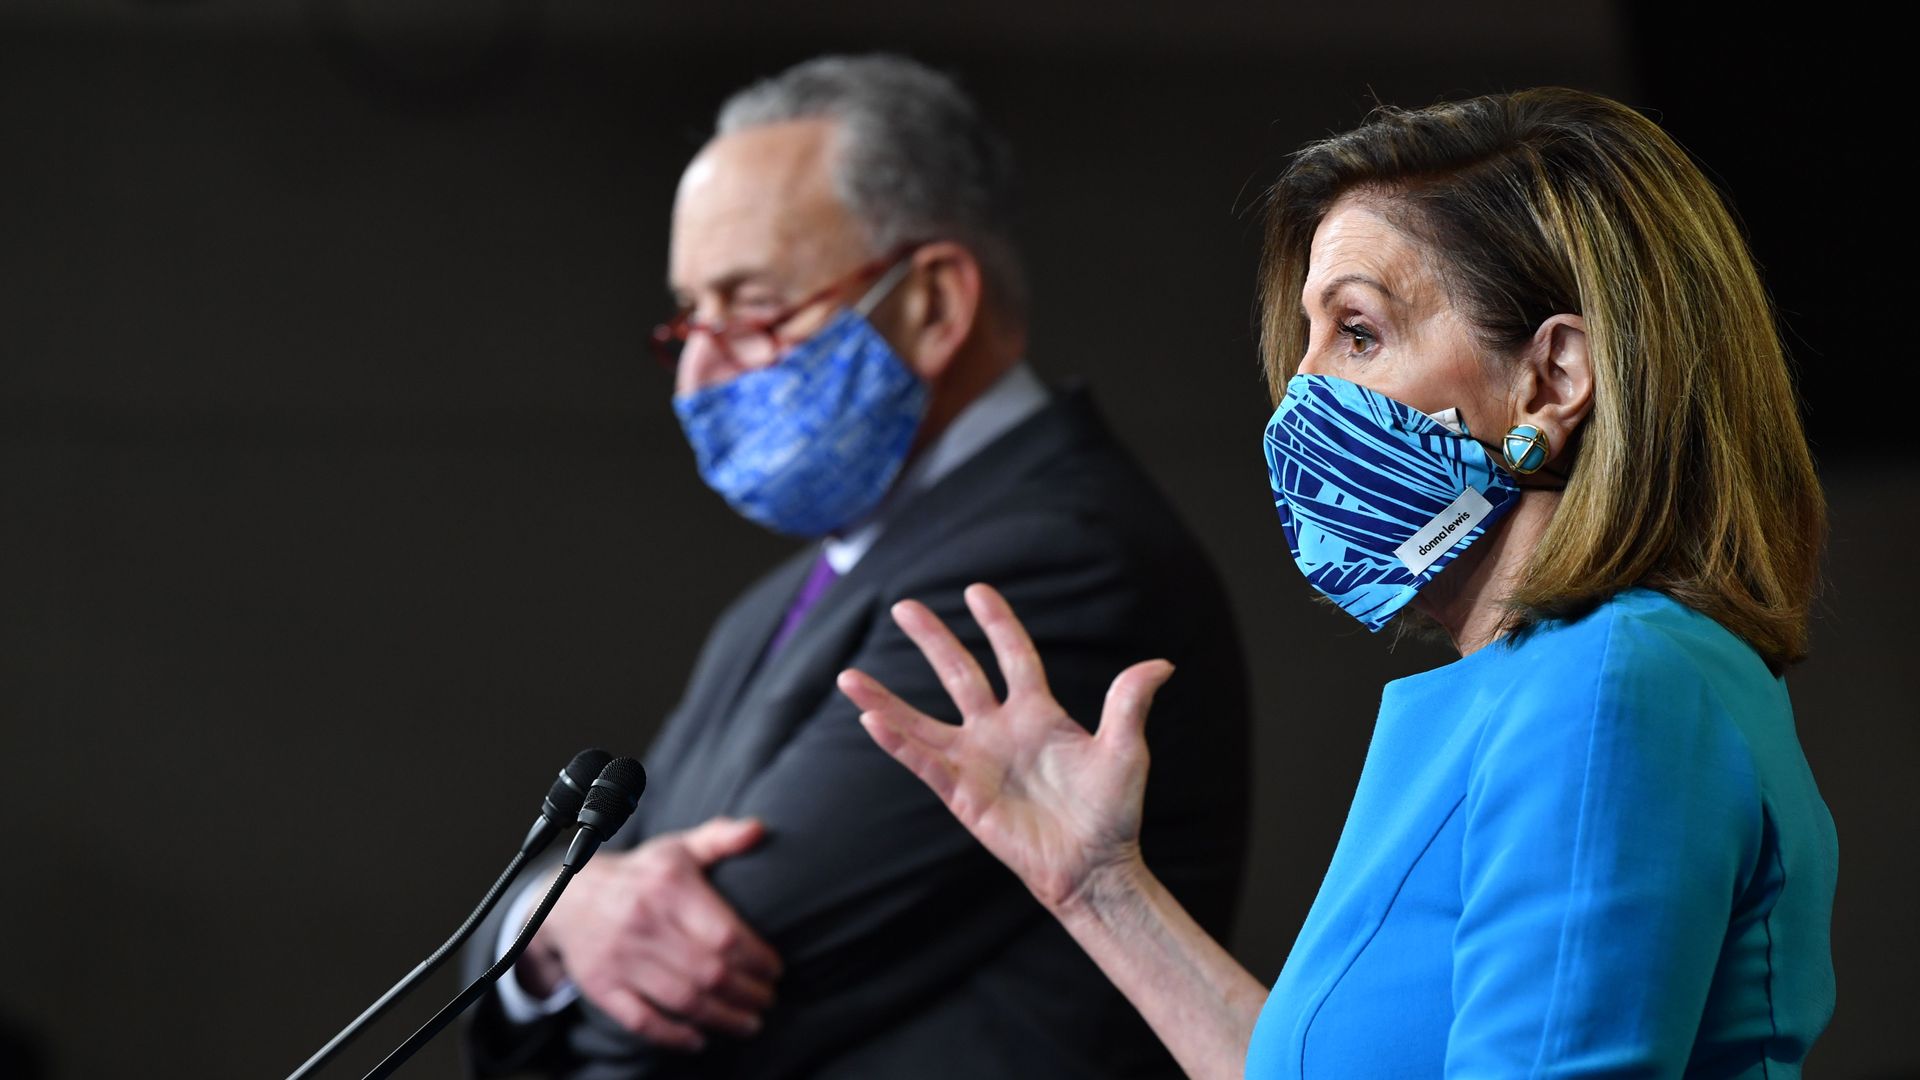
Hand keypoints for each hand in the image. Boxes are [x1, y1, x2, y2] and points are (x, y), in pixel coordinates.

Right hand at [522, 816, 781, 1050]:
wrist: (568, 898)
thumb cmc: (637, 875)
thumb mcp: (677, 849)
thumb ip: (720, 838)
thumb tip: (759, 830)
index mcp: (668, 887)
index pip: (725, 934)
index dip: (757, 959)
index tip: (775, 970)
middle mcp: (644, 923)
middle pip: (709, 972)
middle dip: (748, 993)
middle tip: (768, 1000)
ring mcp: (621, 958)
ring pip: (682, 1000)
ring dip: (723, 1018)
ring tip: (749, 1022)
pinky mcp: (602, 987)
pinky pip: (642, 1020)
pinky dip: (674, 1036)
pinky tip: (700, 1039)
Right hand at [836, 583, 1173, 913]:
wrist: (1095, 868)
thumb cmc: (1112, 813)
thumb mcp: (1124, 751)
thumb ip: (1129, 703)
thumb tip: (1161, 663)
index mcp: (1039, 715)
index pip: (1013, 657)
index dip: (997, 624)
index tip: (976, 590)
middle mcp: (1000, 732)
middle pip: (960, 674)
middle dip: (934, 639)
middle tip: (904, 606)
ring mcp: (977, 762)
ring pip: (922, 721)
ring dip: (886, 700)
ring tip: (848, 676)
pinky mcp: (963, 795)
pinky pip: (924, 762)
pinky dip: (898, 742)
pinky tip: (870, 720)